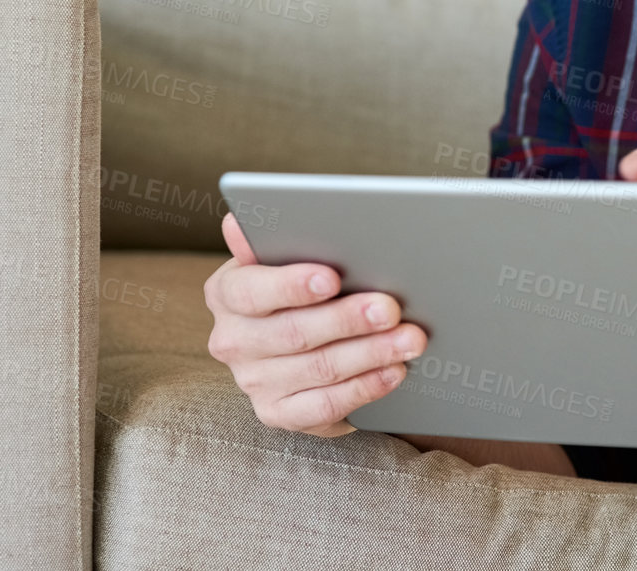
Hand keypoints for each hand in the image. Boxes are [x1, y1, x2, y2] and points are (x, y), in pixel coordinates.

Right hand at [203, 211, 427, 436]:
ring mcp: (254, 382)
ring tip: (409, 339)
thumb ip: (273, 240)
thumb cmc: (300, 285)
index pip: (252, 291)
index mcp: (226, 293)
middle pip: (294, 332)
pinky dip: (364, 388)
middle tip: (391, 308)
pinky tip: (394, 371)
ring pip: (318, 369)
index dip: (291, 285)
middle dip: (348, 319)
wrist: (301, 338)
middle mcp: (233, 340)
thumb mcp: (284, 256)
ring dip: (370, 353)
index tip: (331, 278)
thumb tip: (239, 222)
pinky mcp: (278, 413)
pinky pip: (325, 405)